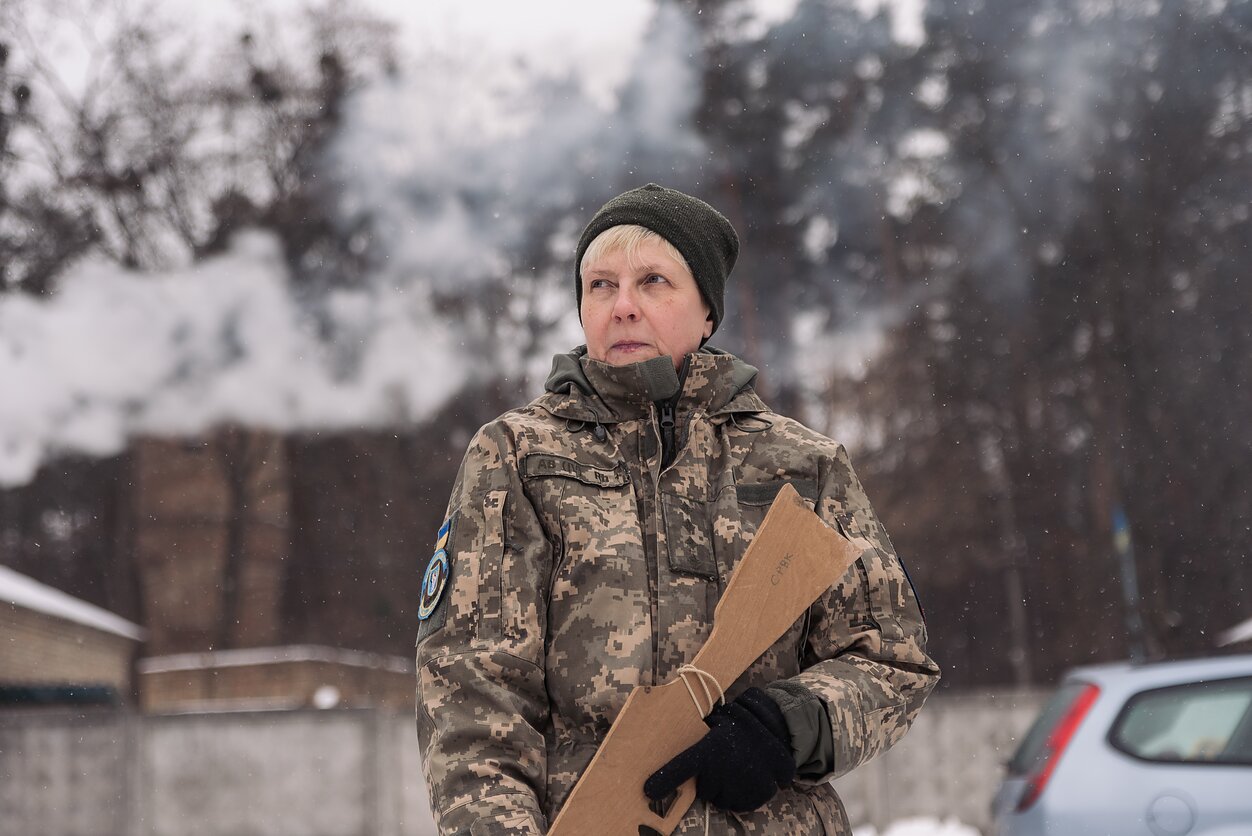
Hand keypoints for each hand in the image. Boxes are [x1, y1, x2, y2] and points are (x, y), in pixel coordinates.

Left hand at [643, 687, 794, 812]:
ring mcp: (739, 785)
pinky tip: (749, 777)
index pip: (681, 767)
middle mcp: (721, 770)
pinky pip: (738, 804)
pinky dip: (742, 794)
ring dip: (726, 787)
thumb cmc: (740, 724)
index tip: (649, 791)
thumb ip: (698, 736)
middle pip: (704, 788)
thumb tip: (671, 741)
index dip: (664, 780)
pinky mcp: (755, 796)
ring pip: (720, 798)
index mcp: (708, 749)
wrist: (777, 730)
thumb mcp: (717, 723)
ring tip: (738, 767)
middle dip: (711, 778)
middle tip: (723, 761)